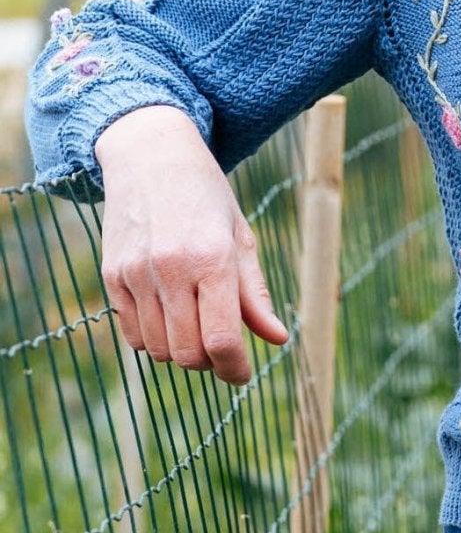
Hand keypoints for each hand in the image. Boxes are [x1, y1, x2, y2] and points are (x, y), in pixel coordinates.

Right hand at [95, 105, 289, 386]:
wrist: (151, 157)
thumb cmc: (206, 197)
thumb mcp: (241, 237)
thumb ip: (255, 294)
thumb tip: (277, 339)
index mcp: (212, 259)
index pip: (221, 339)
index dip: (235, 368)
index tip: (243, 375)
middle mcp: (171, 269)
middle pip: (188, 353)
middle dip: (209, 362)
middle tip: (222, 349)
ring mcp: (136, 274)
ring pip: (158, 350)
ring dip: (181, 352)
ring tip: (196, 327)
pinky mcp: (112, 277)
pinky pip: (132, 334)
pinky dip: (153, 339)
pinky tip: (169, 317)